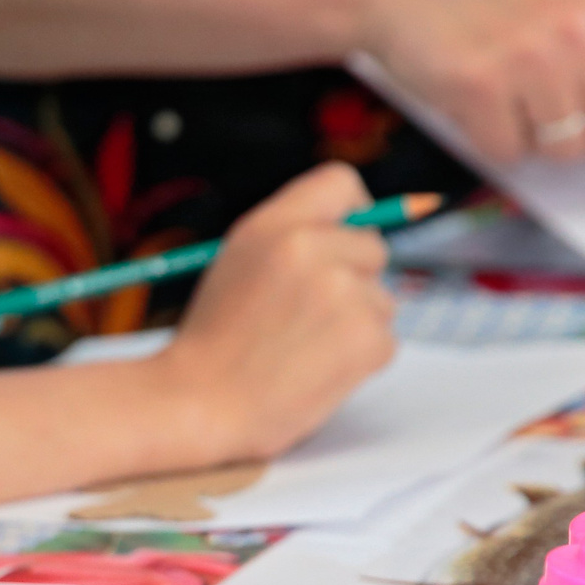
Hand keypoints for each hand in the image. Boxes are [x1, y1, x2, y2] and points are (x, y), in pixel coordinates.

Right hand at [156, 163, 396, 459]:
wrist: (199, 403)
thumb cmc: (214, 337)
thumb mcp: (238, 260)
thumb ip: (291, 235)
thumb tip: (357, 228)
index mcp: (276, 224)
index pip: (341, 182)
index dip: (353, 210)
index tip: (347, 236)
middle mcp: (314, 249)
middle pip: (373, 246)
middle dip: (354, 277)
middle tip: (308, 312)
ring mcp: (346, 294)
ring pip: (381, 298)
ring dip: (354, 322)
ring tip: (300, 347)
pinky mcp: (368, 339)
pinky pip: (385, 339)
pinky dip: (358, 358)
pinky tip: (315, 369)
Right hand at [357, 0, 584, 200]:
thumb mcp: (569, 2)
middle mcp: (580, 28)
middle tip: (546, 105)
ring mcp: (529, 56)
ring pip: (564, 152)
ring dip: (535, 140)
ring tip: (506, 94)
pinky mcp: (479, 84)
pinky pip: (508, 152)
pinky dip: (490, 139)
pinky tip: (473, 98)